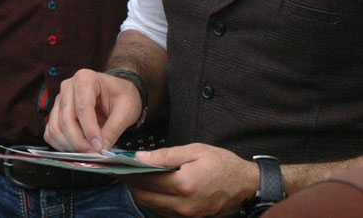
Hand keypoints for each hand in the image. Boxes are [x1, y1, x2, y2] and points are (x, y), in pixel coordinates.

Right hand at [44, 68, 142, 152]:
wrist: (117, 92)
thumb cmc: (123, 96)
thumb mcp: (126, 110)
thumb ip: (113, 129)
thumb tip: (101, 150)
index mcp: (85, 78)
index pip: (83, 107)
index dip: (90, 130)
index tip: (99, 147)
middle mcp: (68, 86)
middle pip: (66, 119)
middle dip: (79, 142)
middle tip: (94, 154)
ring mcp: (59, 100)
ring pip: (56, 128)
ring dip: (70, 146)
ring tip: (88, 153)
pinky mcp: (55, 113)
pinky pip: (51, 133)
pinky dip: (61, 145)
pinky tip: (77, 149)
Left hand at [128, 144, 258, 217]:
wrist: (245, 185)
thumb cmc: (221, 163)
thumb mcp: (195, 151)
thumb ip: (166, 155)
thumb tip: (140, 157)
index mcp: (184, 184)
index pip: (148, 179)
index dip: (130, 172)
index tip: (118, 163)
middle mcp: (182, 205)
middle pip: (145, 197)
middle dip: (130, 184)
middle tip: (121, 170)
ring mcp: (185, 215)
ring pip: (152, 207)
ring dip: (140, 193)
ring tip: (132, 176)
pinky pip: (163, 212)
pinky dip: (153, 200)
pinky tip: (151, 187)